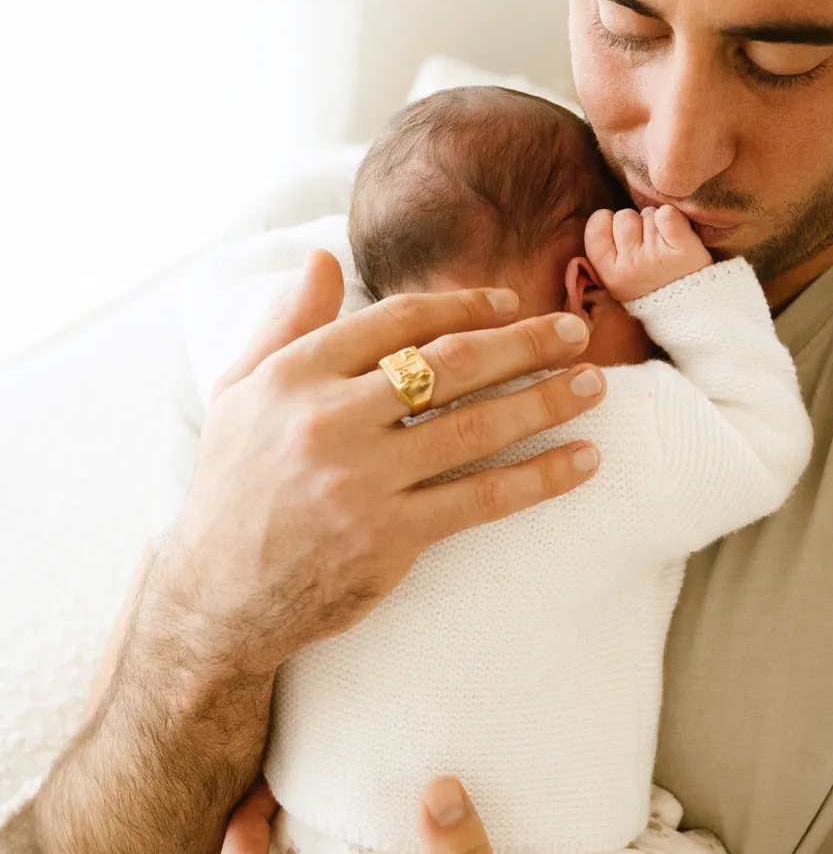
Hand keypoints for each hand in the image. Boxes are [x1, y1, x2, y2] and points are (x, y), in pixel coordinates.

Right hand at [149, 248, 606, 679]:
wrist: (216, 597)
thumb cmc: (234, 485)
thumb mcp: (240, 392)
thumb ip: (288, 323)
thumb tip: (324, 256)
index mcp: (295, 374)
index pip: (399, 321)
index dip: (464, 305)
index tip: (510, 303)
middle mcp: (328, 420)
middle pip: (449, 364)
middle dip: (524, 343)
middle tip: (576, 331)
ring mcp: (361, 481)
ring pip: (475, 427)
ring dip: (546, 401)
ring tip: (594, 386)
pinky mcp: (388, 537)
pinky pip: (481, 498)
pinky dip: (540, 477)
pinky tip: (583, 460)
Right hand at [584, 204, 710, 302]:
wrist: (688, 307)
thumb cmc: (648, 284)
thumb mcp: (616, 278)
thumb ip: (604, 252)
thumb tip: (603, 217)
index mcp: (609, 273)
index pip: (596, 227)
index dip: (609, 223)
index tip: (621, 235)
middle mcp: (630, 265)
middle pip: (624, 216)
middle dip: (635, 223)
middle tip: (646, 243)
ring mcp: (656, 256)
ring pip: (648, 213)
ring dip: (655, 222)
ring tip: (662, 244)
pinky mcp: (683, 248)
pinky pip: (668, 215)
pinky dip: (673, 216)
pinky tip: (675, 232)